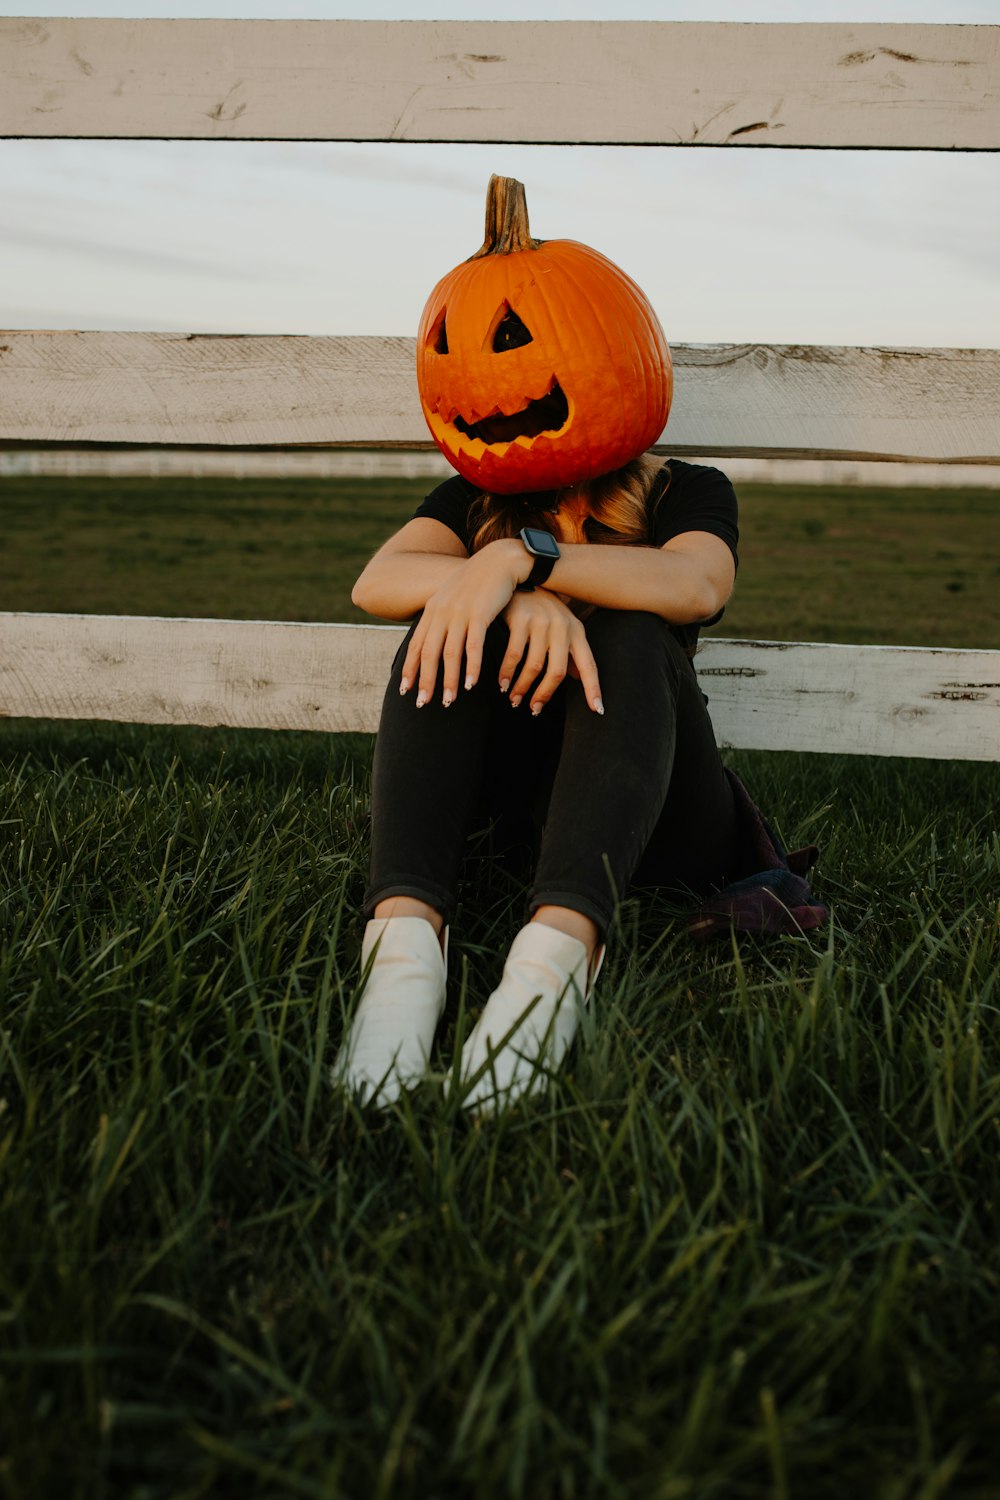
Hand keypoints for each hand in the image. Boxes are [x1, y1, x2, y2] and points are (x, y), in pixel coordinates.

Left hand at [400, 539, 525, 706]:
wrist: (499, 560)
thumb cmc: (478, 583)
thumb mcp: (453, 598)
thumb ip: (442, 617)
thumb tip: (434, 639)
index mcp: (433, 610)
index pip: (417, 644)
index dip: (410, 669)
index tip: (404, 690)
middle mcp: (442, 612)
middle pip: (429, 653)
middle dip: (425, 680)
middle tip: (422, 704)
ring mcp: (460, 612)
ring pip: (449, 653)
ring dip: (448, 680)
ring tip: (448, 702)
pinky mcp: (480, 614)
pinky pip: (473, 646)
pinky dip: (472, 667)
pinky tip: (472, 685)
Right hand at [499, 590, 602, 715]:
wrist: (522, 575)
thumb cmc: (542, 608)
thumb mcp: (562, 627)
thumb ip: (569, 653)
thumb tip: (578, 678)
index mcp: (577, 632)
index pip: (589, 665)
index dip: (593, 689)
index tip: (597, 710)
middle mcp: (563, 627)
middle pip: (556, 672)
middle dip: (544, 695)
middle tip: (533, 709)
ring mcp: (542, 622)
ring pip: (533, 666)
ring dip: (522, 688)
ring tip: (514, 699)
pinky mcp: (521, 618)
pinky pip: (514, 654)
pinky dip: (507, 673)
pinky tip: (502, 682)